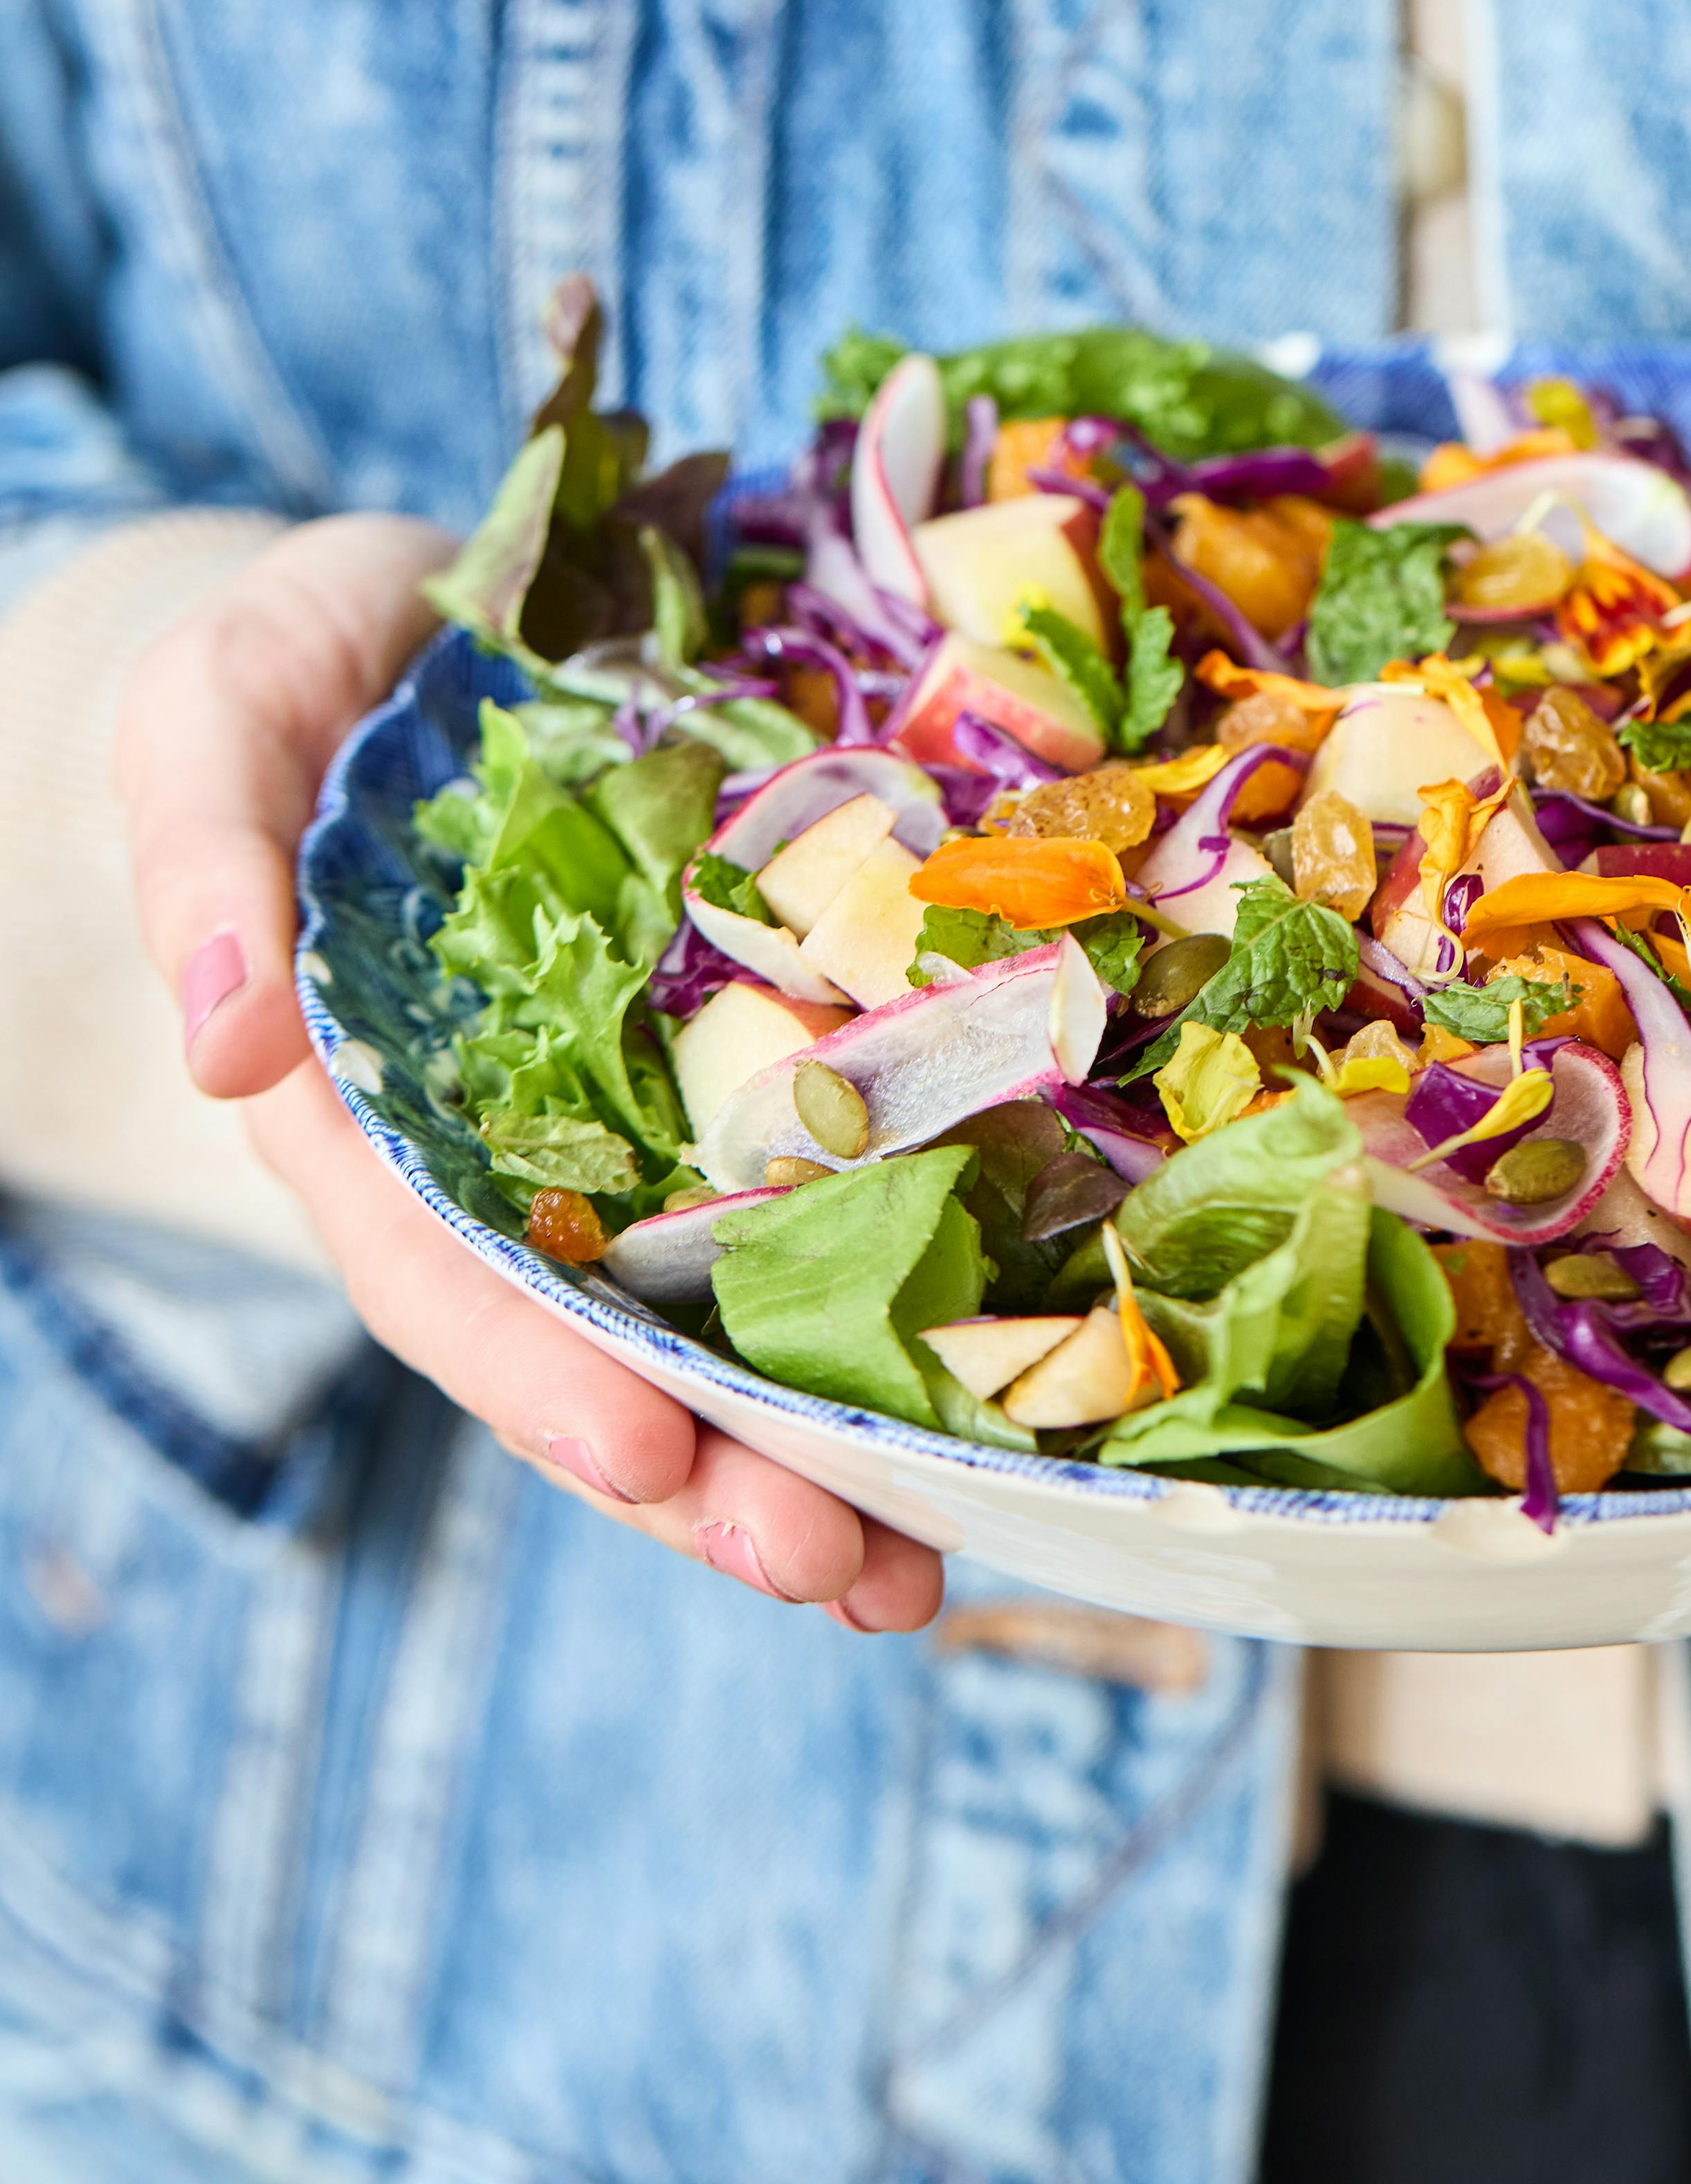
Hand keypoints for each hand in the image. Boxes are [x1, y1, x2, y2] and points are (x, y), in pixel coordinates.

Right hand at [116, 516, 942, 1633]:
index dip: (539, 1378)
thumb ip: (204, 864)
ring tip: (938, 1565)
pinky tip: (994, 1393)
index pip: (441, 1280)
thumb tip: (227, 1047)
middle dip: (718, 1480)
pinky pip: (812, 1202)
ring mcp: (624, 1127)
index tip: (651, 1458)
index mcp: (363, 1114)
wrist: (427, 608)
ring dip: (822, 1453)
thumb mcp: (210, 719)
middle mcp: (502, 1159)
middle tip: (853, 1575)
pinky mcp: (739, 1061)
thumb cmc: (293, 675)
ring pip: (714, 1325)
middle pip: (597, 1353)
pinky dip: (896, 1302)